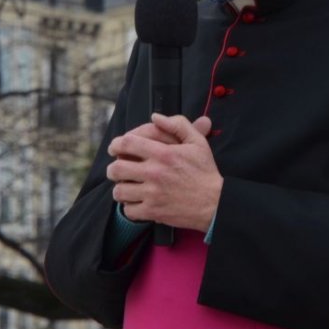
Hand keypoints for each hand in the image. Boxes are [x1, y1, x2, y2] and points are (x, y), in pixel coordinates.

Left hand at [105, 113, 221, 232]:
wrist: (215, 203)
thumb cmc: (205, 172)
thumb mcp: (197, 142)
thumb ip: (177, 125)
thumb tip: (155, 117)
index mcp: (163, 154)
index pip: (127, 143)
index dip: (115, 144)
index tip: (115, 149)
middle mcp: (155, 173)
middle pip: (117, 168)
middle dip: (113, 169)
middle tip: (117, 170)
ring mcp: (152, 194)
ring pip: (119, 191)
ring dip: (120, 188)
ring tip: (125, 187)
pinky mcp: (153, 211)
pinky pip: (129, 210)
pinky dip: (129, 207)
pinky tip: (135, 202)